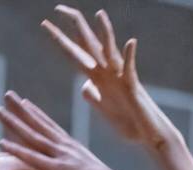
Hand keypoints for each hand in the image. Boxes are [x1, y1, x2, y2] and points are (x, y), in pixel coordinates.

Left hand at [0, 91, 128, 169]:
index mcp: (73, 147)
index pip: (52, 126)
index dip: (37, 113)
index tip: (26, 102)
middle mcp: (66, 146)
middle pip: (39, 123)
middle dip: (22, 109)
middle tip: (7, 95)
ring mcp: (61, 156)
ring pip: (32, 135)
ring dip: (14, 123)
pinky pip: (32, 158)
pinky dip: (16, 149)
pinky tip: (1, 143)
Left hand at [43, 6, 175, 151]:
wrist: (147, 135)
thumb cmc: (128, 123)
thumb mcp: (103, 110)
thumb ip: (92, 96)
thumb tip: (84, 85)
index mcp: (97, 78)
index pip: (75, 53)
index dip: (60, 39)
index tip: (45, 24)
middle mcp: (107, 73)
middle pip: (88, 44)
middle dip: (74, 26)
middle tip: (59, 7)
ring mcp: (120, 78)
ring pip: (110, 51)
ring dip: (105, 32)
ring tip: (99, 14)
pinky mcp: (133, 87)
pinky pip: (131, 69)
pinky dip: (130, 56)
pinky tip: (131, 42)